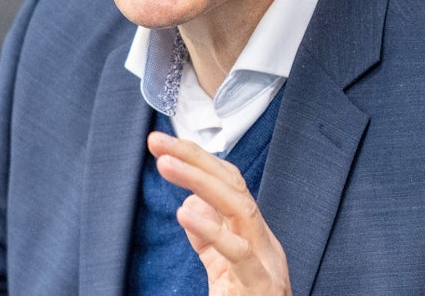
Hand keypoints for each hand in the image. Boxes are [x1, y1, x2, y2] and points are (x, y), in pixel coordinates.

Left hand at [148, 131, 290, 295]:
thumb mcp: (222, 269)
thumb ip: (207, 237)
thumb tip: (190, 201)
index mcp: (254, 234)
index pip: (229, 183)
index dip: (198, 158)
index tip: (163, 144)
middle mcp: (264, 241)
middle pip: (234, 185)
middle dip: (195, 158)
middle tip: (158, 143)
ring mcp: (266, 262)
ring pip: (239, 208)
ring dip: (200, 181)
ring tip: (166, 165)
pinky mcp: (261, 286)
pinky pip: (239, 254)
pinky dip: (212, 230)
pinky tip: (186, 212)